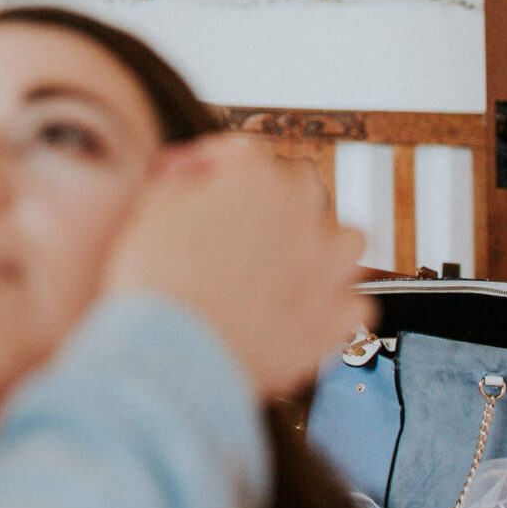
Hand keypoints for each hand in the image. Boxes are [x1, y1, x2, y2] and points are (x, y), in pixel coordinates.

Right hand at [106, 135, 372, 398]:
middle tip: (240, 225)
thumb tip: (193, 173)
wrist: (176, 354)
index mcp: (255, 177)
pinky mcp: (335, 319)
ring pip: (347, 241)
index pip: (244, 153)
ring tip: (290, 264)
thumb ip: (180, 178)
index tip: (200, 184)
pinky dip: (335, 307)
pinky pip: (354, 304)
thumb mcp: (151, 207)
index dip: (214, 168)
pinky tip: (306, 311)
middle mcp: (301, 214)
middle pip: (301, 188)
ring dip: (322, 247)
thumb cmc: (159, 284)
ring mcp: (326, 268)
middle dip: (273, 201)